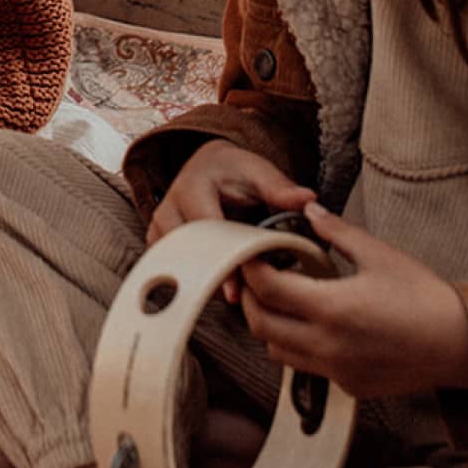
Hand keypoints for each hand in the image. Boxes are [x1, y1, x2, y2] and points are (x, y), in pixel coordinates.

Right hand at [149, 139, 313, 300]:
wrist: (209, 167)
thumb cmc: (234, 171)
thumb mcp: (258, 172)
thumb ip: (280, 188)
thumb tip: (307, 199)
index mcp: (192, 186)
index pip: (205, 230)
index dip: (222, 260)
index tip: (236, 291)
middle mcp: (169, 206)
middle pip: (187, 252)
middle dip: (214, 276)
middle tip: (241, 300)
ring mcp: (160, 227)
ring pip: (177, 265)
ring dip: (203, 282)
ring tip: (234, 296)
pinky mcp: (159, 243)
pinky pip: (172, 271)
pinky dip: (194, 282)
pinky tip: (217, 290)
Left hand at [238, 201, 467, 399]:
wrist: (462, 345)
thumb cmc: (423, 294)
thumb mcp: (379, 253)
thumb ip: (336, 231)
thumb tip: (309, 210)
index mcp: (331, 308)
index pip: (267, 289)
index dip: (249, 268)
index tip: (248, 252)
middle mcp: (327, 345)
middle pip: (261, 325)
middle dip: (251, 298)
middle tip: (255, 275)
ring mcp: (338, 371)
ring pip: (278, 351)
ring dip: (270, 325)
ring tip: (282, 298)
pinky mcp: (351, 387)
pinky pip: (307, 367)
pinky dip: (297, 346)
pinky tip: (313, 323)